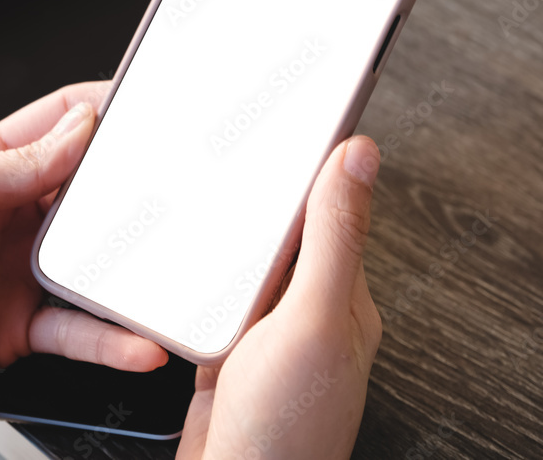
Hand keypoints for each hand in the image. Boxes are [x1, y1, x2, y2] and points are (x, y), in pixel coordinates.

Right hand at [177, 136, 383, 459]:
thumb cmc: (287, 429)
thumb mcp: (314, 320)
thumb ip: (334, 238)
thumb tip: (360, 158)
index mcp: (343, 296)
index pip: (334, 210)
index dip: (316, 163)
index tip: (298, 114)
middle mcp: (310, 312)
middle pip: (286, 233)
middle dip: (263, 193)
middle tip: (237, 142)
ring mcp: (268, 334)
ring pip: (248, 264)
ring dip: (228, 235)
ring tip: (207, 187)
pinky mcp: (229, 354)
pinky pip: (215, 299)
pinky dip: (200, 277)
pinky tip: (183, 263)